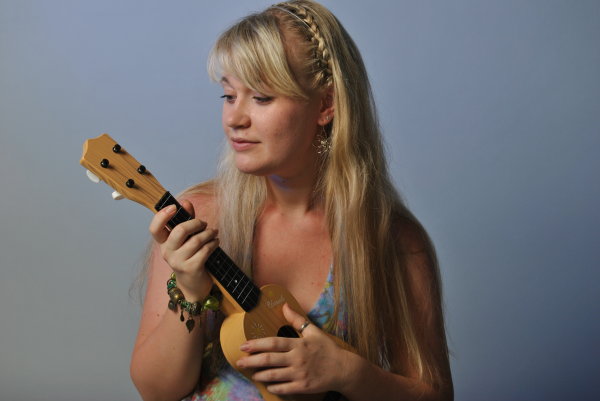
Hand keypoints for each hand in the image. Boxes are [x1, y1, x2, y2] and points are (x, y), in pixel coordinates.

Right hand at [149, 200, 217, 300]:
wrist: (193, 285)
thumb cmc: (191, 256)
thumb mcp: (186, 238)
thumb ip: (186, 220)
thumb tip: (186, 202)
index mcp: (164, 243)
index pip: (155, 229)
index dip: (162, 216)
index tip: (174, 207)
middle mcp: (167, 252)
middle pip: (179, 231)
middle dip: (196, 223)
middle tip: (204, 224)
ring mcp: (178, 262)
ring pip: (196, 240)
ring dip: (209, 233)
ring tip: (214, 233)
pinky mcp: (191, 268)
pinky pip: (204, 250)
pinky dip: (213, 243)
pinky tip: (215, 242)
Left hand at [236, 303, 350, 394]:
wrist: (343, 369)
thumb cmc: (327, 349)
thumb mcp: (313, 332)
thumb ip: (297, 320)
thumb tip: (284, 306)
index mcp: (298, 344)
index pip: (273, 343)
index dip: (257, 344)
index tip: (244, 346)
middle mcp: (297, 359)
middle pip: (269, 360)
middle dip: (251, 361)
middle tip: (239, 361)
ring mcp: (300, 374)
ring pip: (274, 375)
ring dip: (260, 374)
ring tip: (252, 373)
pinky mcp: (303, 387)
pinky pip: (284, 388)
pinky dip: (273, 387)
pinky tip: (267, 385)